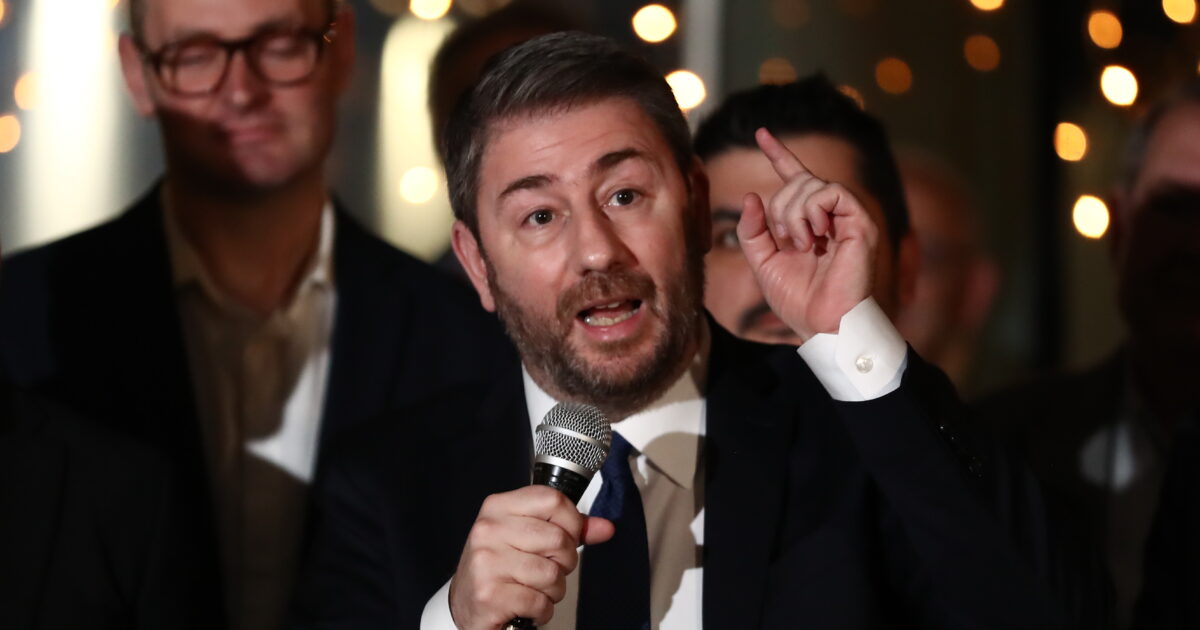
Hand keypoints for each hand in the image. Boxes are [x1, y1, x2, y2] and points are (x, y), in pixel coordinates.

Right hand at [449, 486, 614, 628]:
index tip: (568, 536)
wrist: (464, 604)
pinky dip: (541, 610)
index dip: (572, 522)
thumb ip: (568, 529)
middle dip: (564, 562)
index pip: (552, 500)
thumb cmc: (498, 567)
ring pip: (552, 573)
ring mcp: (487, 562)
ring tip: (535, 588)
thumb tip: (605, 528)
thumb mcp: (527, 537)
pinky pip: (539, 601)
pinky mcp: (490, 594)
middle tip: (548, 569)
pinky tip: (528, 605)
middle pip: (558, 539)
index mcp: (499, 507)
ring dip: (553, 589)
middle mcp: (489, 530)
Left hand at [736, 128, 879, 340]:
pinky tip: (816, 236)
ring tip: (803, 244)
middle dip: (780, 208)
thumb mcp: (762, 263)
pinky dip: (814, 211)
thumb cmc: (798, 300)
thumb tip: (751, 196)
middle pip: (796, 181)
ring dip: (795, 214)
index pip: (793, 177)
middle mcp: (829, 214)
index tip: (760, 133)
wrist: (822, 324)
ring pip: (811, 184)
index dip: (778, 153)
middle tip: (788, 241)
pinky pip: (831, 192)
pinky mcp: (861, 222)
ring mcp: (847, 216)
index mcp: (807, 221)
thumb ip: (752, 231)